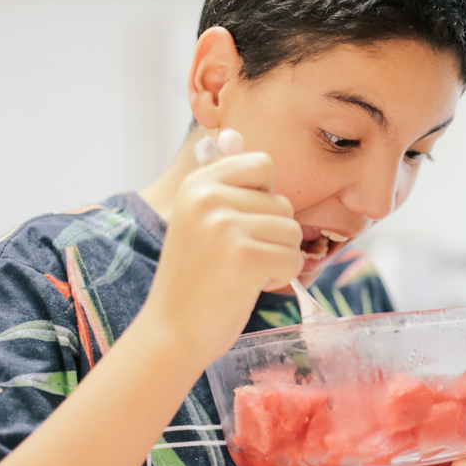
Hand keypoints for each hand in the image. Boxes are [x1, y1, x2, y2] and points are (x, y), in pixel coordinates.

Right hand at [140, 129, 302, 367]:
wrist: (171, 332)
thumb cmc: (195, 278)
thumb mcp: (200, 219)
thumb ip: (223, 181)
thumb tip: (233, 133)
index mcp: (197, 183)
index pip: (263, 163)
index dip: (264, 198)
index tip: (240, 225)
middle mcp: (208, 197)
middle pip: (283, 203)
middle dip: (273, 236)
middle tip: (236, 259)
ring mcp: (224, 227)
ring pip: (293, 231)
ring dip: (278, 258)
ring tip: (242, 273)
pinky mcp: (244, 258)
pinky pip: (294, 260)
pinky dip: (281, 279)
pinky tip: (249, 287)